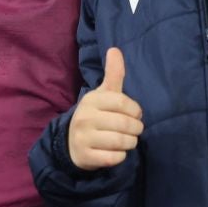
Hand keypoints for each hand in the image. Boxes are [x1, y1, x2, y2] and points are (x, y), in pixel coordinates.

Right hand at [68, 48, 143, 170]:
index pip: (122, 102)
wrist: (72, 143)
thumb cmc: (95, 115)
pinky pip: (114, 158)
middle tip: (134, 130)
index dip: (135, 110)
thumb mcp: (103, 94)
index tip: (135, 114)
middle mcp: (85, 117)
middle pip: (124, 123)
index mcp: (91, 100)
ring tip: (128, 140)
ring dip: (130, 143)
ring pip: (121, 142)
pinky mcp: (86, 156)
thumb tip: (115, 49)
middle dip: (136, 129)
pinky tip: (117, 152)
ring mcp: (83, 138)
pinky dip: (121, 156)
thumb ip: (113, 74)